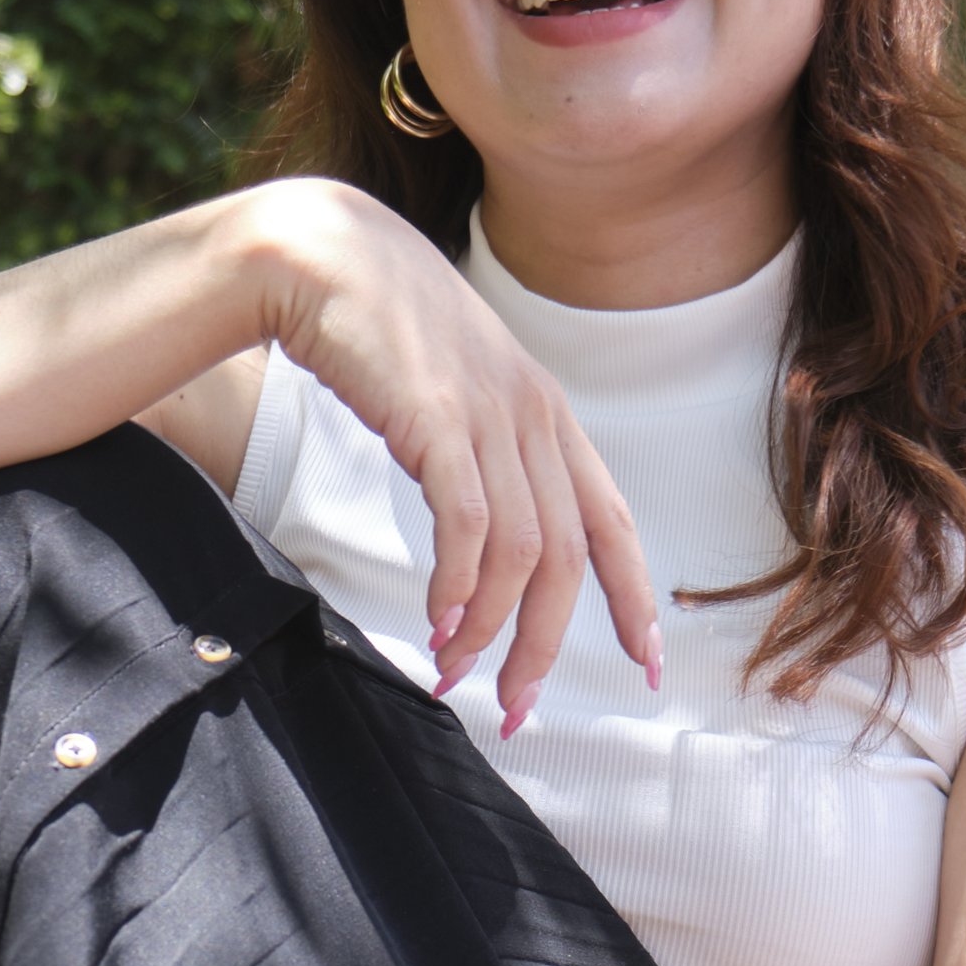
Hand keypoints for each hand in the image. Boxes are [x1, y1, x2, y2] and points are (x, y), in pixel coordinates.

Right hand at [248, 181, 659, 729]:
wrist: (320, 255)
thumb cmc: (376, 328)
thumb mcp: (452, 390)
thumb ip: (481, 450)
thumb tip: (481, 537)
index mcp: (548, 415)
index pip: (613, 521)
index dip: (635, 598)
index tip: (645, 666)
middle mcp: (534, 416)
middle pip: (568, 558)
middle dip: (548, 646)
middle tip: (516, 710)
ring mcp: (490, 414)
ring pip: (521, 554)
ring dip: (490, 630)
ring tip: (454, 674)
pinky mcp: (437, 418)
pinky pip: (467, 524)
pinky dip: (459, 585)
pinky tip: (436, 620)